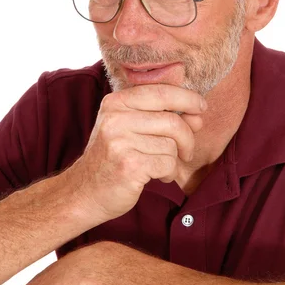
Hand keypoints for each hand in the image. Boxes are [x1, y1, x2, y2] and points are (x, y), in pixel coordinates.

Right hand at [69, 84, 206, 221]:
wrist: (84, 192)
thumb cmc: (112, 158)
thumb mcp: (127, 125)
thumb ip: (158, 113)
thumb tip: (198, 111)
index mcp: (116, 102)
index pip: (162, 92)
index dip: (188, 98)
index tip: (201, 108)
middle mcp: (116, 118)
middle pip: (173, 121)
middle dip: (188, 137)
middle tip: (187, 150)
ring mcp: (120, 141)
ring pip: (172, 145)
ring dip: (174, 159)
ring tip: (160, 166)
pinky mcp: (129, 165)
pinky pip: (167, 164)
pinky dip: (168, 173)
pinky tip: (156, 176)